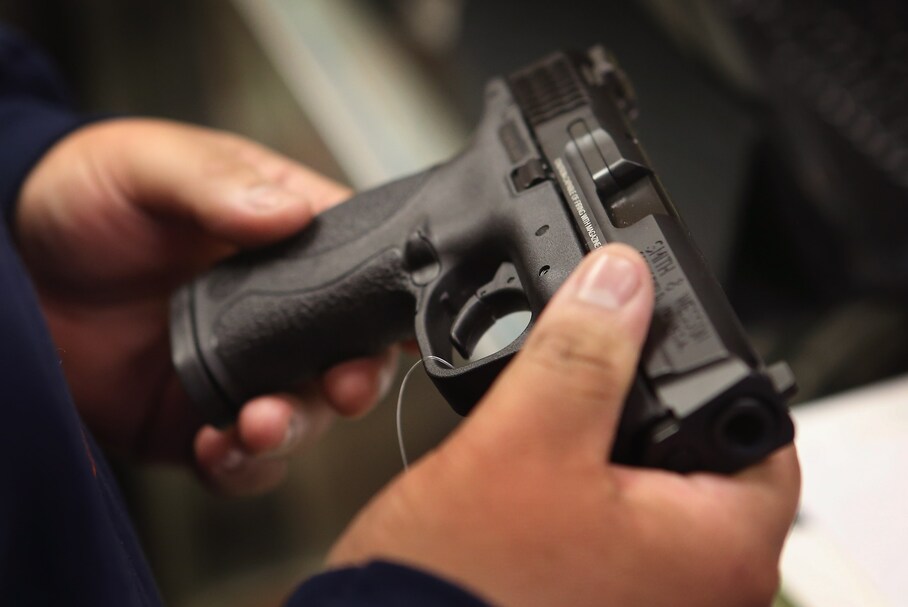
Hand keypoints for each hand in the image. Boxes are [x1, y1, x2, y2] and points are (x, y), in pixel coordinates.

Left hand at [14, 118, 396, 493]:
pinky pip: (240, 458)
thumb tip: (287, 210)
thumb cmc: (89, 192)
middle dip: (354, 381)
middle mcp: (277, 312)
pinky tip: (216, 447)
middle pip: (347, 355)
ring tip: (259, 424)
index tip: (400, 332)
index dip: (389, 305)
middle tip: (341, 387)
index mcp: (287, 241)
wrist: (9, 259)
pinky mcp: (198, 416)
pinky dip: (240, 465)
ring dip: (295, 429)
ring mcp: (242, 368)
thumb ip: (216, 184)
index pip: (363, 271)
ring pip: (303, 416)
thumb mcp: (152, 164)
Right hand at [328, 244, 799, 605]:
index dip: (709, 368)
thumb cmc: (462, 585)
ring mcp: (647, 599)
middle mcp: (698, 590)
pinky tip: (544, 465)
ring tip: (562, 416)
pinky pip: (615, 523)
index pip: (759, 430)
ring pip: (651, 488)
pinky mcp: (599, 598)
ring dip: (609, 444)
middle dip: (647, 404)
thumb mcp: (523, 443)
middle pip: (702, 456)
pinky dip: (588, 484)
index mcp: (715, 553)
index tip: (658, 339)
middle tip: (598, 371)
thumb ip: (580, 355)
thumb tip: (619, 280)